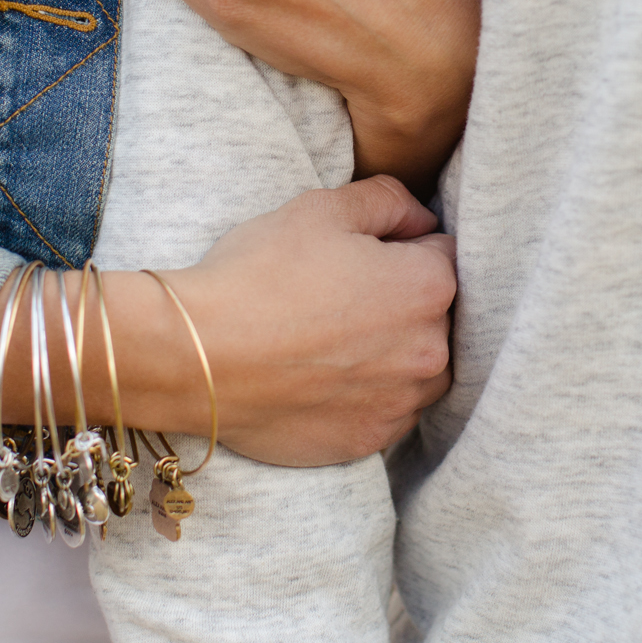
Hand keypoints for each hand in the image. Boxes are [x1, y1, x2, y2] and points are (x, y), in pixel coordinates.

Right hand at [169, 174, 456, 465]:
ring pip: (417, 368)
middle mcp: (430, 351)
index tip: (362, 252)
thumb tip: (417, 218)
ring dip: (392, 352)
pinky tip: (321, 376)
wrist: (196, 357)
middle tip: (339, 294)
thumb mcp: (320, 209)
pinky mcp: (368, 441)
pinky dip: (364, 394)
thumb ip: (385, 201)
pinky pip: (384, 410)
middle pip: (436, 315)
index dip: (404, 246)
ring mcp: (401, 404)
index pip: (445, 253)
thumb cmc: (258, 275)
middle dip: (403, 300)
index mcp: (429, 287)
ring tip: (331, 339)